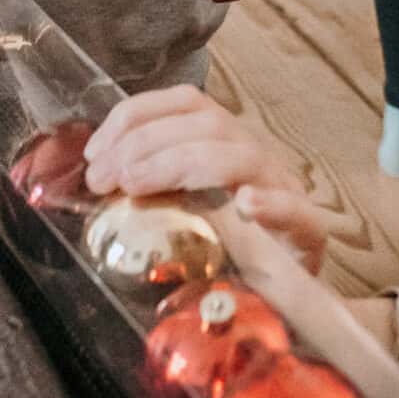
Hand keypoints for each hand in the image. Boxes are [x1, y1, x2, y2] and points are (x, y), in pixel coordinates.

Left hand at [82, 85, 328, 271]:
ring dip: (183, 163)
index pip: (185, 102)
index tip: (95, 150)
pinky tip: (245, 206)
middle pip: (208, 124)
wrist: (290, 295)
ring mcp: (283, 191)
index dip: (137, 114)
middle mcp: (254, 157)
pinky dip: (271, 204)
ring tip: (136, 185)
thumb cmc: (228, 249)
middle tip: (103, 178)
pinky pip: (296, 210)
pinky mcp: (307, 233)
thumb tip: (91, 180)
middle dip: (146, 143)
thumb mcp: (181, 210)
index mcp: (224, 144)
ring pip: (242, 157)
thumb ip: (145, 191)